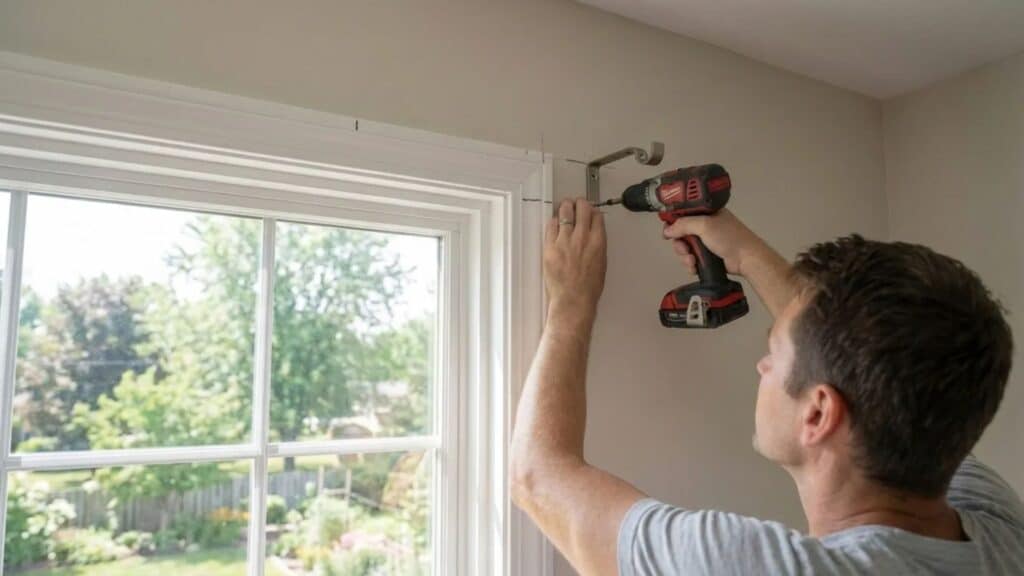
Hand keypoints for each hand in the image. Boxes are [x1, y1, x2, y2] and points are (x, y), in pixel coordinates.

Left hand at [544, 198, 606, 321]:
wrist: (574, 300)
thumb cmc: (588, 288)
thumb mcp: (601, 263)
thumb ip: (597, 246)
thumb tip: (594, 235)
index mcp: (598, 242)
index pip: (596, 216)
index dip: (592, 211)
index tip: (590, 211)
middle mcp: (582, 238)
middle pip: (582, 208)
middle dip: (579, 204)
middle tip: (576, 204)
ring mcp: (565, 240)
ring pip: (565, 212)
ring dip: (565, 207)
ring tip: (564, 207)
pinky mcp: (550, 246)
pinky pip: (551, 225)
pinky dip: (553, 221)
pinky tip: (554, 222)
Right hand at [662, 208, 765, 276]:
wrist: (746, 259)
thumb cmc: (732, 238)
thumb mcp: (705, 225)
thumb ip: (683, 225)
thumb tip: (668, 229)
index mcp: (706, 213)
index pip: (683, 214)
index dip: (673, 222)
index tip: (668, 231)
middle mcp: (705, 226)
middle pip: (680, 233)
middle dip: (680, 244)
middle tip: (685, 248)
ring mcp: (706, 241)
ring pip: (684, 248)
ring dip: (685, 256)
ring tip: (692, 260)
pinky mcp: (706, 255)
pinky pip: (691, 258)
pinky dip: (691, 264)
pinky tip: (695, 266)